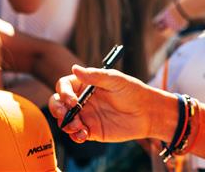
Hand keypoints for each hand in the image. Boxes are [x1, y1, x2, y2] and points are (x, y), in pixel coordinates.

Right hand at [49, 65, 174, 143]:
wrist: (147, 112)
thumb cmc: (132, 91)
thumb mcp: (115, 80)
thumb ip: (94, 76)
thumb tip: (75, 68)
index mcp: (85, 85)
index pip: (64, 86)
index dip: (63, 92)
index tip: (72, 101)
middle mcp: (82, 100)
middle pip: (58, 103)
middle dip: (57, 110)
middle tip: (67, 115)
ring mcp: (85, 116)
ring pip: (65, 121)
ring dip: (66, 124)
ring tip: (79, 126)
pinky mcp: (91, 131)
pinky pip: (76, 135)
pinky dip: (75, 136)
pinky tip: (83, 135)